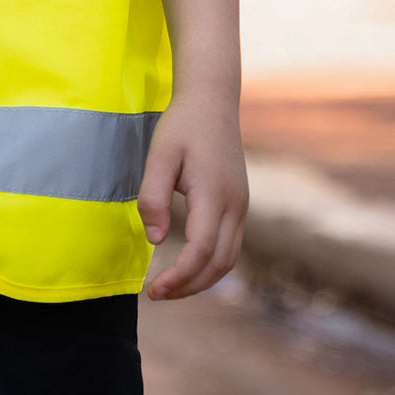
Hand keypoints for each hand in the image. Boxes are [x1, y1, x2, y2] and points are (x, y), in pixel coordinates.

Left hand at [137, 91, 248, 301]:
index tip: (153, 290)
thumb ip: (154, 197)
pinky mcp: (239, 202)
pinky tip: (188, 264)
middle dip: (190, 286)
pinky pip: (230, 245)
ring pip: (229, 258)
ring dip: (202, 278)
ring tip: (170, 286)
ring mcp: (241, 205)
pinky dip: (211, 263)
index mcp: (214, 194)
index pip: (201, 250)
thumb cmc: (182, 125)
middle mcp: (235, 205)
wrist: (212, 100)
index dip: (179, 276)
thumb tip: (155, 240)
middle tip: (157, 295)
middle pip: (219, 263)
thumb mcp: (160, 155)